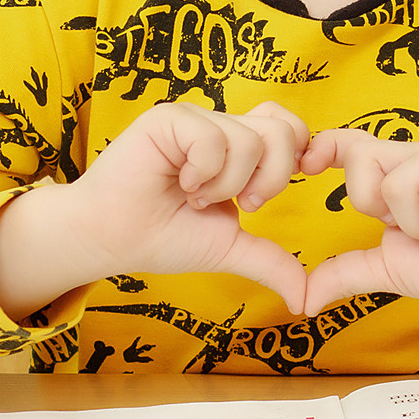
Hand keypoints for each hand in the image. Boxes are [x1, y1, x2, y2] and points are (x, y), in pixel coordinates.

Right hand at [0, 100, 310, 322]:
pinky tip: (180, 183)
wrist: (112, 240)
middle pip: (282, 131)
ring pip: (250, 139)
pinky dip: (203, 172)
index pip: (289, 128)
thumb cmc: (163, 237)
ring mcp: (195, 119)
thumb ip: (269, 261)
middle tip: (240, 203)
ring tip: (196, 196)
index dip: (294, 156)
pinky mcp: (168, 118)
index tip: (265, 196)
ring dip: (227, 183)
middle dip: (270, 179)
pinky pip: (213, 138)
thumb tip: (306, 299)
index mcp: (238, 148)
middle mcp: (221, 126)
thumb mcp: (228, 247)